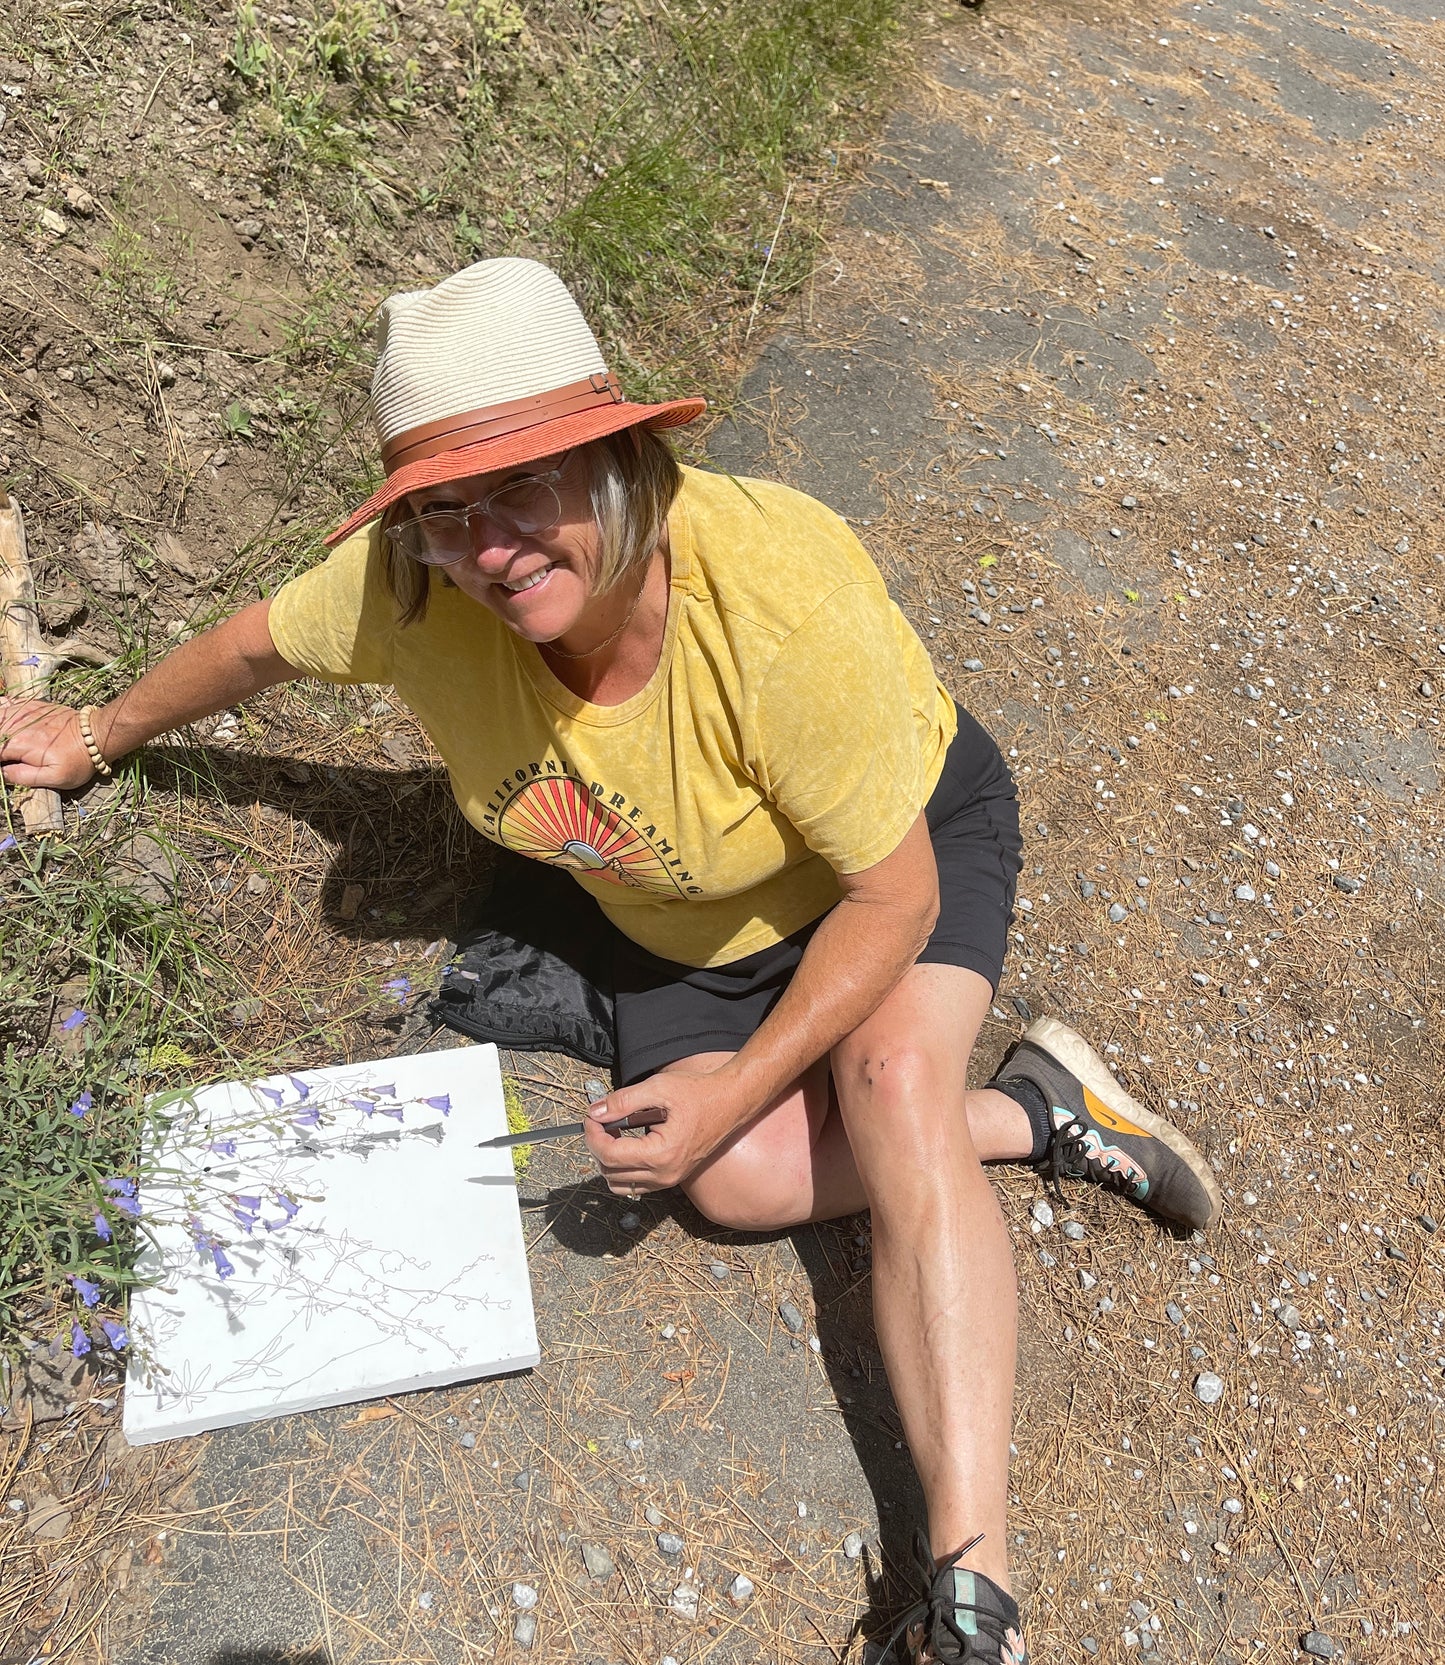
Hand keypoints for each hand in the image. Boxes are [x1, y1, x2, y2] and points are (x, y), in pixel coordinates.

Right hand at [0, 698, 96, 789]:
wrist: (97, 735)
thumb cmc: (78, 760)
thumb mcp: (54, 778)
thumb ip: (23, 776)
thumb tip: (2, 773)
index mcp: (19, 744)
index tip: (5, 766)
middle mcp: (17, 724)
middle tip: (9, 757)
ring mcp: (24, 712)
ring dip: (0, 731)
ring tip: (7, 744)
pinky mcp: (32, 705)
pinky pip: (6, 704)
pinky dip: (1, 712)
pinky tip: (5, 722)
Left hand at [584, 1067, 752, 1195]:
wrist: (732, 1101)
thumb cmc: (701, 1093)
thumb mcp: (658, 1088)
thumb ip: (623, 1101)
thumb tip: (596, 1112)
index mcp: (661, 1154)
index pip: (609, 1155)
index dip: (592, 1134)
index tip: (591, 1116)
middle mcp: (665, 1174)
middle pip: (610, 1172)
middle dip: (597, 1144)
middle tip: (599, 1119)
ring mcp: (670, 1179)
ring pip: (620, 1183)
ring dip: (608, 1160)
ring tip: (612, 1132)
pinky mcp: (672, 1177)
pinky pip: (636, 1184)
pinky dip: (622, 1169)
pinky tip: (626, 1143)